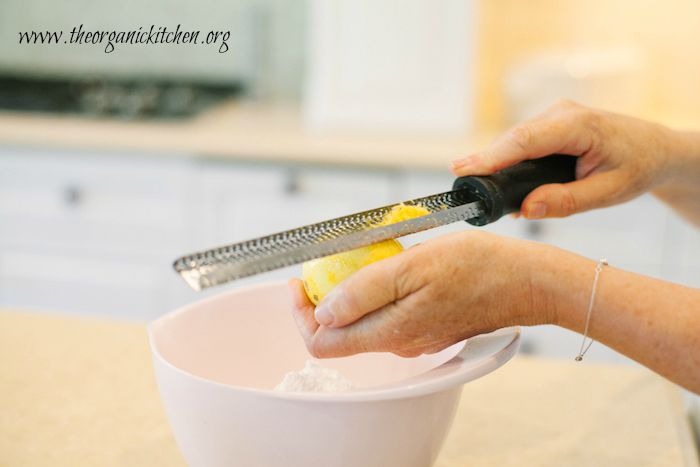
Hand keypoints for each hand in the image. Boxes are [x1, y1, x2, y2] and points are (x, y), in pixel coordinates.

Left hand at [288, 231, 552, 357]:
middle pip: (340, 333)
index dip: (301, 314)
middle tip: (324, 264)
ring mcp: (414, 338)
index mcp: (390, 332)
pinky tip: (388, 267)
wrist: (526, 281)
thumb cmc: (477, 268)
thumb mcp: (412, 267)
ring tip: (356, 259)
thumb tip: (324, 311)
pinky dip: (376, 293)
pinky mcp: (427, 328)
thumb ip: (364, 292)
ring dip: (349, 294)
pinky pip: (387, 315)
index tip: (299, 282)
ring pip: (363, 322)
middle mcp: (398, 343)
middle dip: (322, 300)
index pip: (322, 342)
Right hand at [450, 100, 678, 218]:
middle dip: (486, 162)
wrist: (654, 149)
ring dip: (496, 162)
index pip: (525, 140)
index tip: (463, 169)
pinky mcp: (549, 123)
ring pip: (513, 139)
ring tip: (479, 188)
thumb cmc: (636, 168)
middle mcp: (562, 114)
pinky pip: (521, 141)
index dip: (491, 156)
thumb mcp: (608, 193)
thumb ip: (567, 202)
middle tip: (462, 186)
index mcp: (580, 126)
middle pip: (513, 139)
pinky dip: (508, 159)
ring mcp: (554, 115)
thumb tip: (526, 209)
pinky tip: (499, 180)